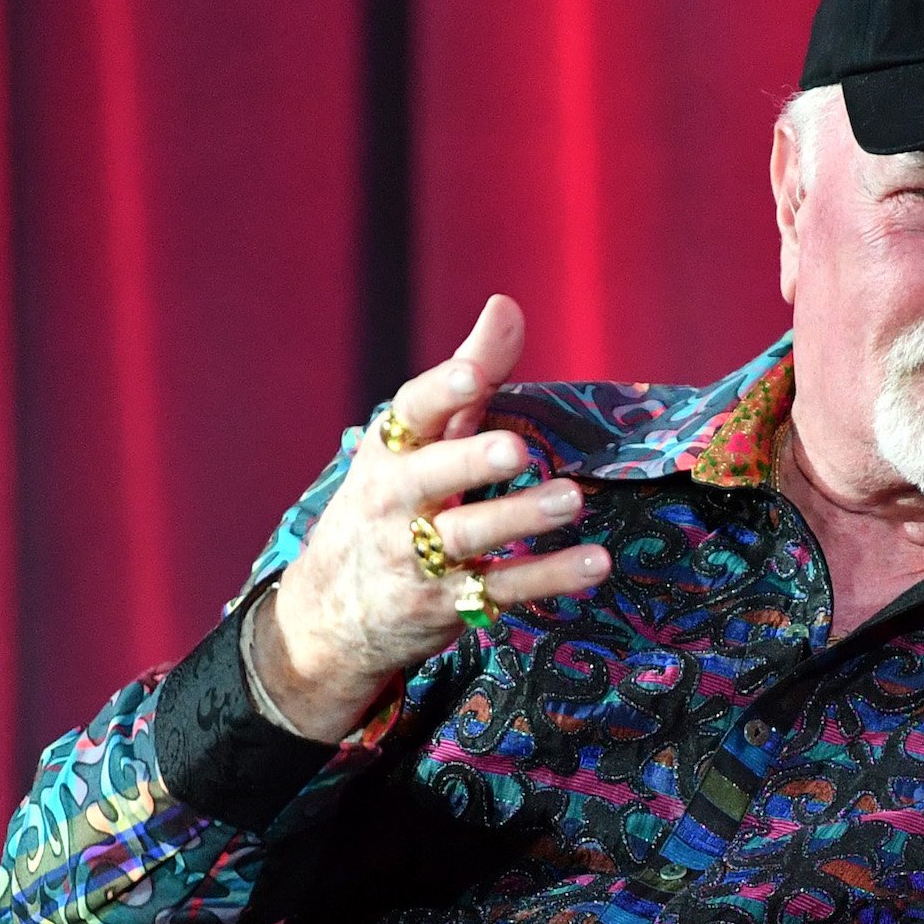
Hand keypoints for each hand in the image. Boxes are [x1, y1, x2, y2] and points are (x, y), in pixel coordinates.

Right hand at [257, 295, 610, 739]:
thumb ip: (469, 377)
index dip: (439, 392)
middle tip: (516, 448)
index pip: (408, 414)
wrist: (328, 618)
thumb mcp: (418, 443)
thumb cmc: (388, 507)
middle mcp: (395, 502)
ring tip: (572, 500)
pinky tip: (595, 563)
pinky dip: (548, 577)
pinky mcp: (446, 606)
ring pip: (467, 536)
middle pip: (431, 477)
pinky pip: (500, 590)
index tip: (470, 374)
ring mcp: (416, 558)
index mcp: (390, 452)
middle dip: (471, 461)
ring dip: (520, 518)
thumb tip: (506, 305)